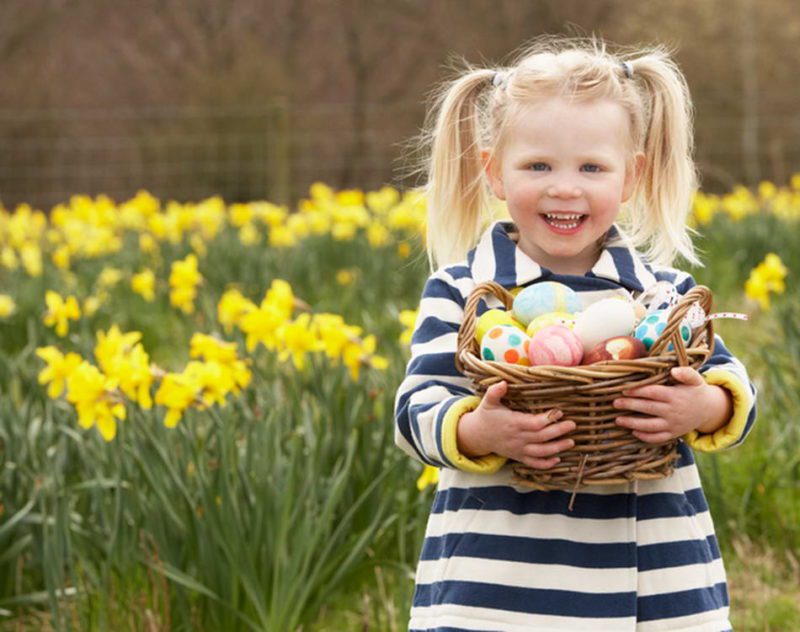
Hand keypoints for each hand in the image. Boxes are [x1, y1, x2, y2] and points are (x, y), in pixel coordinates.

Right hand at [457, 381, 575, 468]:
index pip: (534, 423)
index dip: (548, 419)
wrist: (477, 435)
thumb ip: (495, 392)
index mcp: (513, 423)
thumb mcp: (488, 401)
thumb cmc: (486, 416)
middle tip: (572, 425)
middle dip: (558, 431)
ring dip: (557, 448)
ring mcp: (518, 449)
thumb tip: (504, 382)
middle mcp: (517, 438)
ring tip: (571, 442)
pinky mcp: (518, 456)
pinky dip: (545, 464)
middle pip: (541, 437)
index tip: (559, 412)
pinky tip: (557, 460)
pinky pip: (533, 463)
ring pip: (540, 452)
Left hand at [612, 367, 732, 442]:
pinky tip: (633, 432)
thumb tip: (674, 370)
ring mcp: (673, 424)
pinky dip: (646, 437)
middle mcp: (673, 411)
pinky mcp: (673, 434)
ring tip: (618, 420)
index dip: (638, 391)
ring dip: (633, 424)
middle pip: (648, 408)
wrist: (709, 410)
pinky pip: (658, 438)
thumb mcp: (695, 379)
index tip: (624, 390)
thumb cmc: (696, 391)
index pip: (653, 393)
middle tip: (615, 403)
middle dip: (630, 406)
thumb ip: (686, 373)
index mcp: (675, 396)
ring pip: (650, 426)